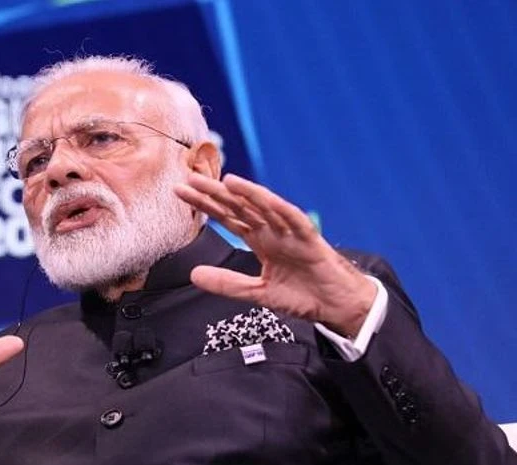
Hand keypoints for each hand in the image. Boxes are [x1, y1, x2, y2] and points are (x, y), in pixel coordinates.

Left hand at [174, 173, 376, 336]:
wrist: (335, 306)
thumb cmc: (301, 295)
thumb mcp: (256, 292)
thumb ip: (227, 283)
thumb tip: (193, 275)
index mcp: (259, 240)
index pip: (226, 217)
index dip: (204, 204)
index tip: (181, 192)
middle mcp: (272, 230)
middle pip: (240, 207)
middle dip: (216, 193)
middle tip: (191, 179)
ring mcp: (290, 232)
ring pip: (265, 207)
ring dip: (248, 193)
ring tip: (227, 181)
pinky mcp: (310, 239)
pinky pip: (294, 220)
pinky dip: (280, 208)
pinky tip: (265, 198)